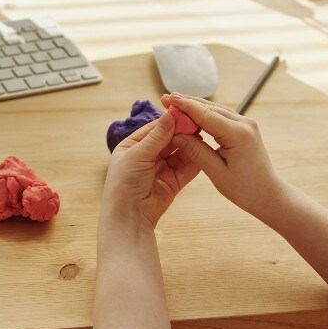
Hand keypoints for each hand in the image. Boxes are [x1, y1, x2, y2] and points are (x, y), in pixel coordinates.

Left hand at [101, 109, 202, 231]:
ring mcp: (161, 169)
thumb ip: (157, 136)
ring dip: (189, 144)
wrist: (129, 216)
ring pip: (179, 152)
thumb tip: (170, 115)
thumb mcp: (138, 155)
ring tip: (202, 134)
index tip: (184, 112)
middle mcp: (147, 156)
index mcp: (132, 146)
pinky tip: (203, 150)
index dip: (169, 121)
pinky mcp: (173, 182)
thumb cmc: (124, 184)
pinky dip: (194, 160)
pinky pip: (186, 168)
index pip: (154, 129)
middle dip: (182, 131)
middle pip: (169, 139)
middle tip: (197, 122)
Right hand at [161, 94, 286, 220]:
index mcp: (237, 135)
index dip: (185, 105)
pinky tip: (193, 113)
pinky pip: (222, 116)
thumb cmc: (245, 189)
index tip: (167, 98)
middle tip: (165, 98)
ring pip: (216, 110)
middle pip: (210, 108)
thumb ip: (196, 151)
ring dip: (195, 106)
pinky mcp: (245, 128)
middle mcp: (244, 124)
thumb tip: (176, 135)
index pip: (205, 115)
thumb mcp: (216, 172)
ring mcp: (246, 124)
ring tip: (175, 102)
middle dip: (187, 102)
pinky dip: (205, 114)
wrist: (269, 194)